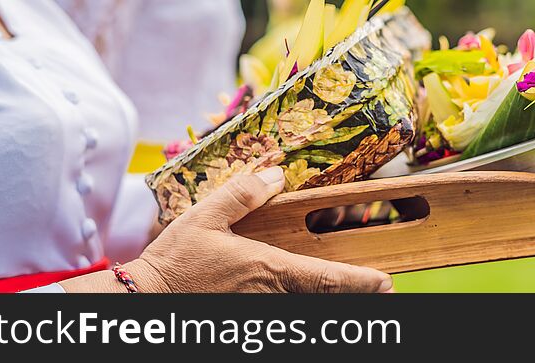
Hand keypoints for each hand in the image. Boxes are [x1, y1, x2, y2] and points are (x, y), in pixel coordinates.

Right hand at [62, 167, 392, 292]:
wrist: (148, 299)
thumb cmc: (176, 260)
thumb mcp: (206, 216)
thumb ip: (243, 194)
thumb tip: (277, 173)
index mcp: (268, 269)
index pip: (325, 279)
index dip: (359, 283)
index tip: (386, 283)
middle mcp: (272, 296)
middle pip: (324, 300)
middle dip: (354, 295)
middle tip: (381, 290)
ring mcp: (262, 311)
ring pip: (307, 309)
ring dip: (331, 300)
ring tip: (353, 291)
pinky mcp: (251, 317)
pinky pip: (286, 313)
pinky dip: (305, 305)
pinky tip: (313, 298)